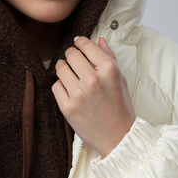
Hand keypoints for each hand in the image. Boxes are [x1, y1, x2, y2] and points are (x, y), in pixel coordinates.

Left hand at [52, 36, 135, 156]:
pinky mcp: (67, 107)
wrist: (118, 137)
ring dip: (64, 68)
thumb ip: (109, 57)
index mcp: (109, 70)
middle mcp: (93, 80)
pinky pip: (56, 86)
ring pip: (60, 68)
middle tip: (73, 58)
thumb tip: (99, 39)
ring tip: (70, 74)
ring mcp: (79, 94)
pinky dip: (61, 86)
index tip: (78, 42)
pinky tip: (70, 90)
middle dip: (71, 54)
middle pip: (71, 55)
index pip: (86, 45)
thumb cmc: (121, 107)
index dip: (80, 41)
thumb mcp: (120, 79)